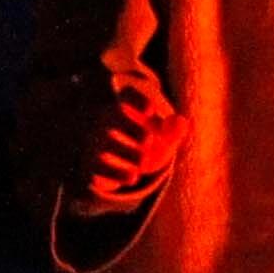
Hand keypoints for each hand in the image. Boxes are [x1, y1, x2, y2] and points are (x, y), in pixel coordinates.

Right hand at [75, 60, 182, 212]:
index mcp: (125, 108)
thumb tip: (181, 122)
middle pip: (115, 116)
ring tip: (141, 162)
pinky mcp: (92, 166)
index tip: (149, 109)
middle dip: (135, 129)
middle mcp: (106, 122)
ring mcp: (96, 143)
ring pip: (107, 145)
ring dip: (129, 154)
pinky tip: (133, 177)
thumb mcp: (163, 139)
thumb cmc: (146, 145)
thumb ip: (174, 130)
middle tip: (146, 140)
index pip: (128, 95)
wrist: (120, 168)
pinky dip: (117, 174)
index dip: (136, 100)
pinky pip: (99, 168)